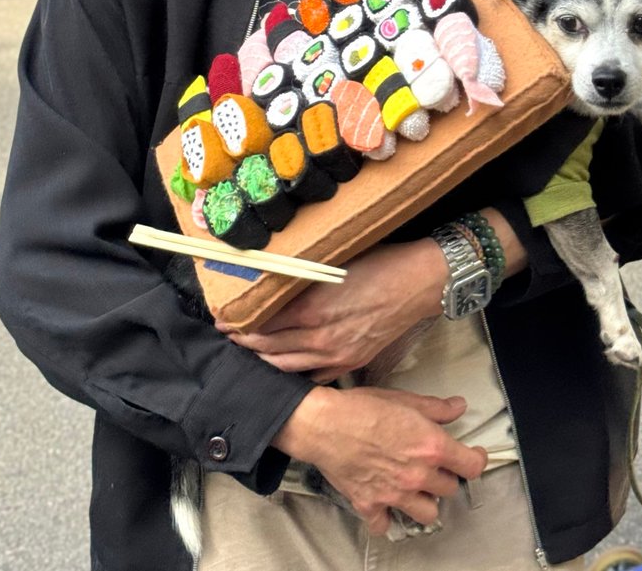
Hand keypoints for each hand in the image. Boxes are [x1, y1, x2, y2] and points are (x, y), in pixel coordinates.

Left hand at [218, 240, 446, 381]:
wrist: (417, 284)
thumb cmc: (378, 265)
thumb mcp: (332, 266)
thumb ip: (301, 281)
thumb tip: (273, 284)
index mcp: (311, 310)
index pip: (262, 324)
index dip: (239, 324)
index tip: (224, 321)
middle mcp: (320, 338)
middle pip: (269, 350)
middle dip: (246, 345)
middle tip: (229, 339)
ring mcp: (336, 355)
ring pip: (287, 367)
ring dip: (265, 361)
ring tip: (249, 354)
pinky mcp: (351, 363)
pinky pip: (314, 375)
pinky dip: (295, 372)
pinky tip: (284, 366)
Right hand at [273, 385, 487, 534]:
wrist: (324, 423)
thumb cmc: (362, 407)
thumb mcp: (403, 399)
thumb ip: (435, 408)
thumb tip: (458, 406)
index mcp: (431, 447)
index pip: (472, 466)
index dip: (477, 459)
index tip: (473, 455)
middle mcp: (418, 475)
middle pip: (449, 489)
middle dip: (445, 476)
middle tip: (434, 465)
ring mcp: (395, 495)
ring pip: (427, 513)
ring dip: (425, 501)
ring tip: (416, 488)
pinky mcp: (371, 505)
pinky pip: (386, 525)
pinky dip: (387, 518)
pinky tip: (385, 505)